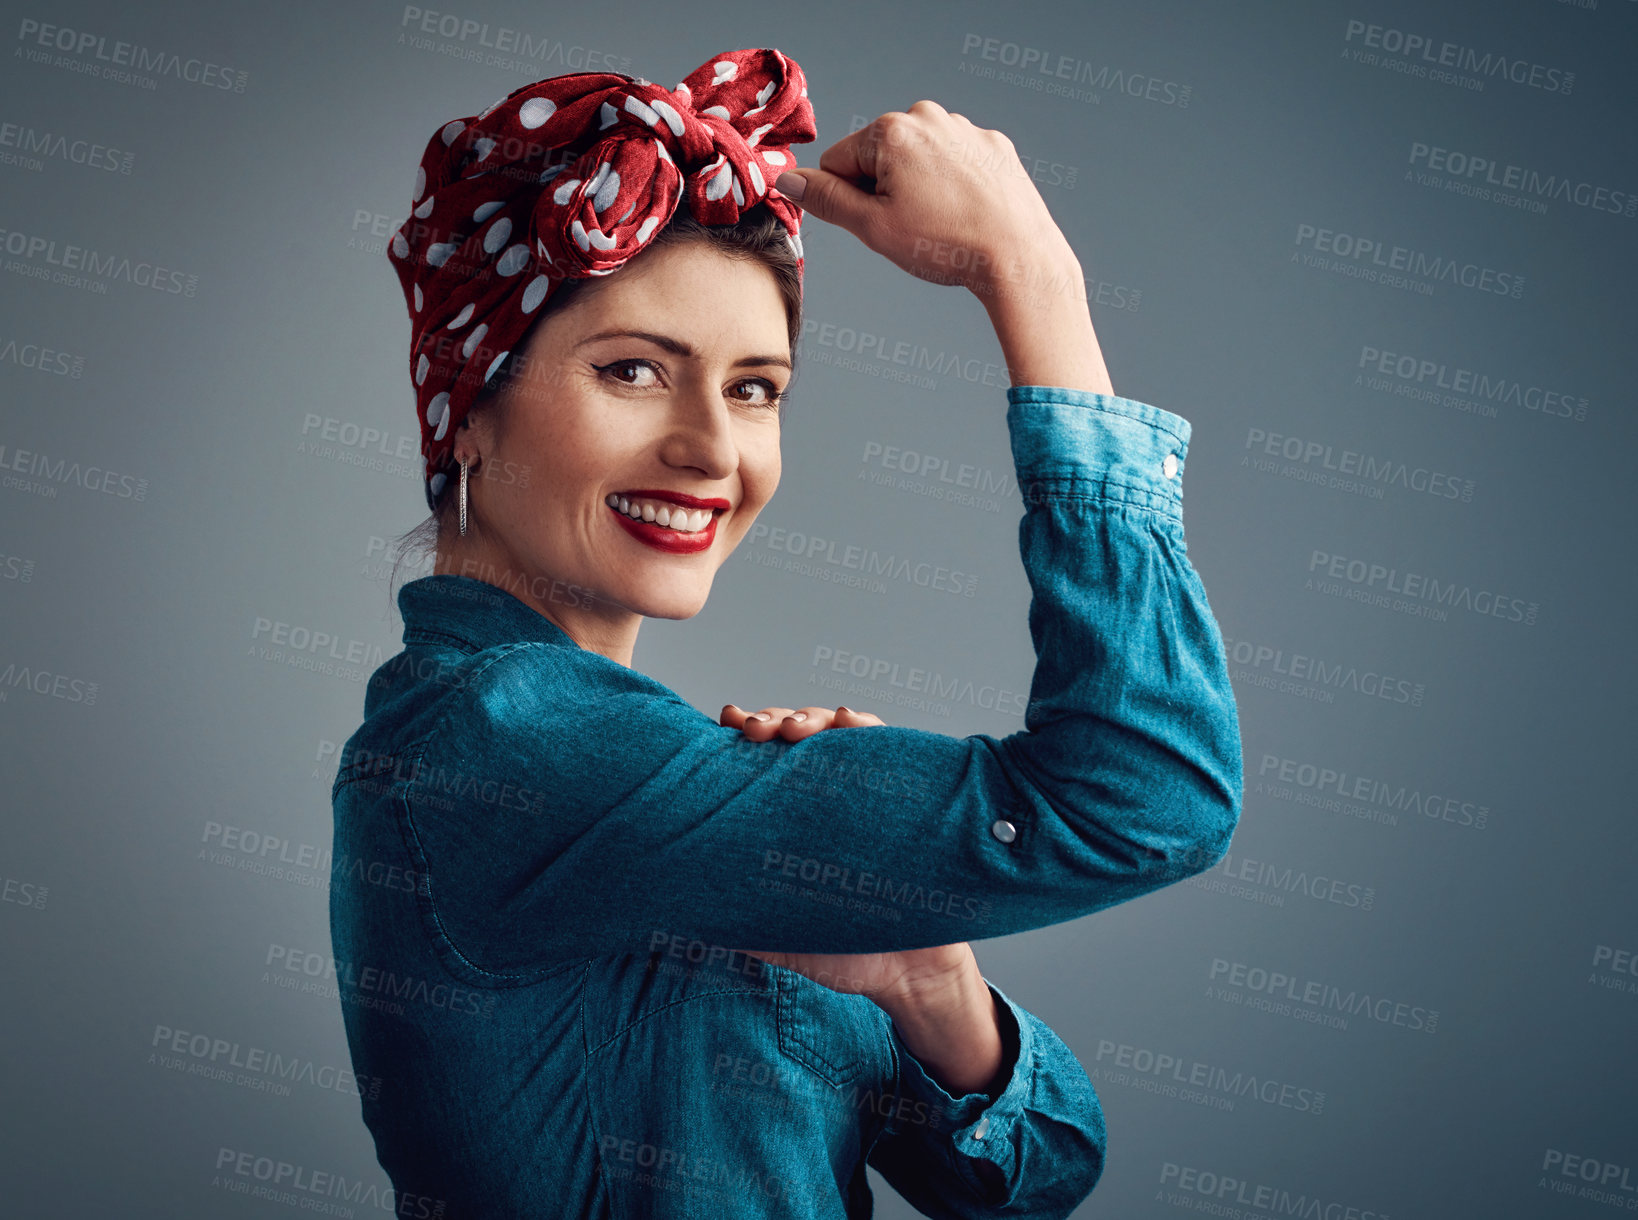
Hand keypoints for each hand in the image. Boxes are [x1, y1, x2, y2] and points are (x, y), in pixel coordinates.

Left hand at [719, 699, 977, 1009]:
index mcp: (788, 819)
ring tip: (792, 727)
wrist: (905, 975)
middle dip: (771, 720)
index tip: (723, 722)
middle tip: (752, 729)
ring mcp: (863, 792)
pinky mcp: (904, 796)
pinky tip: (846, 721)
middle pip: (794, 735)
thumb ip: (732, 920)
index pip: (760, 763)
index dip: (741, 736)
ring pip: (835, 732)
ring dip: (811, 717)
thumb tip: (670, 921)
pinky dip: (866, 727)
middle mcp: (824, 797)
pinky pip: (887, 748)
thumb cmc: (838, 950)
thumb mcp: (773, 934)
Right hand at [774, 99, 1074, 295]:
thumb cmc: (947, 244)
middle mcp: (928, 117)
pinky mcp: (993, 146)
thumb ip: (826, 200)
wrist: (1019, 256)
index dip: (848, 199)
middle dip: (885, 190)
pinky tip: (967, 212)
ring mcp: (965, 129)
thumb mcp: (873, 228)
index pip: (838, 162)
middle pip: (878, 157)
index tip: (879, 222)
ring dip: (918, 188)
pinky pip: (954, 164)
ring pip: (917, 161)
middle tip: (913, 226)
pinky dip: (953, 186)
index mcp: (891, 130)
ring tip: (944, 222)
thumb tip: (788, 181)